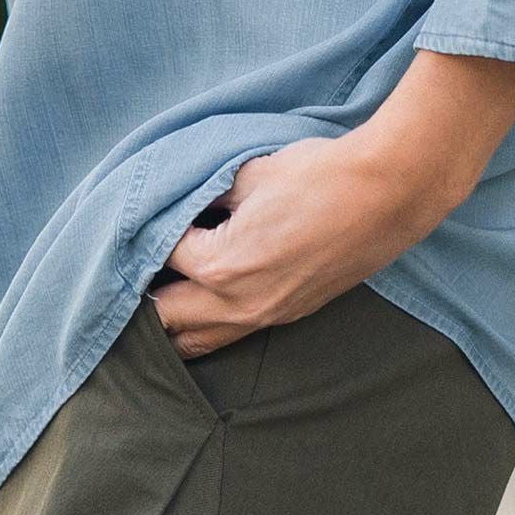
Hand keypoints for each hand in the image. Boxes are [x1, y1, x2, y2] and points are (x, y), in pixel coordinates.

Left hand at [144, 134, 429, 360]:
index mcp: (221, 265)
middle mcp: (238, 303)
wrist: (385, 195)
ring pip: (197, 342)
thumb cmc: (318, 176)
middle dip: (143, 294)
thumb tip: (183, 201)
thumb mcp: (249, 172)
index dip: (150, 229)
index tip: (144, 214)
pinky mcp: (287, 316)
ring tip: (153, 298)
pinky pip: (230, 336)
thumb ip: (207, 194)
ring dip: (171, 324)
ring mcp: (266, 316)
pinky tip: (197, 310)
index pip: (162, 255)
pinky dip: (204, 328)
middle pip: (166, 318)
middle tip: (130, 267)